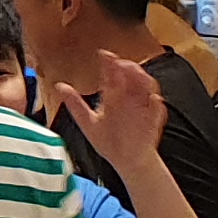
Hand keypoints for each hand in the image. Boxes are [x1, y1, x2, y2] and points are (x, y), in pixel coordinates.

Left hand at [51, 51, 168, 167]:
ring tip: (138, 74)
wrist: (126, 162)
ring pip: (146, 88)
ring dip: (144, 80)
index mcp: (113, 97)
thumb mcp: (88, 123)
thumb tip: (60, 86)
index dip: (109, 64)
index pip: (112, 76)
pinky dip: (156, 104)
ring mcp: (142, 108)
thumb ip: (75, 104)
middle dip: (128, 67)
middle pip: (131, 77)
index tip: (104, 55)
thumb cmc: (108, 142)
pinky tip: (153, 99)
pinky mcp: (153, 121)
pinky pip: (157, 110)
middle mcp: (128, 99)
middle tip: (122, 63)